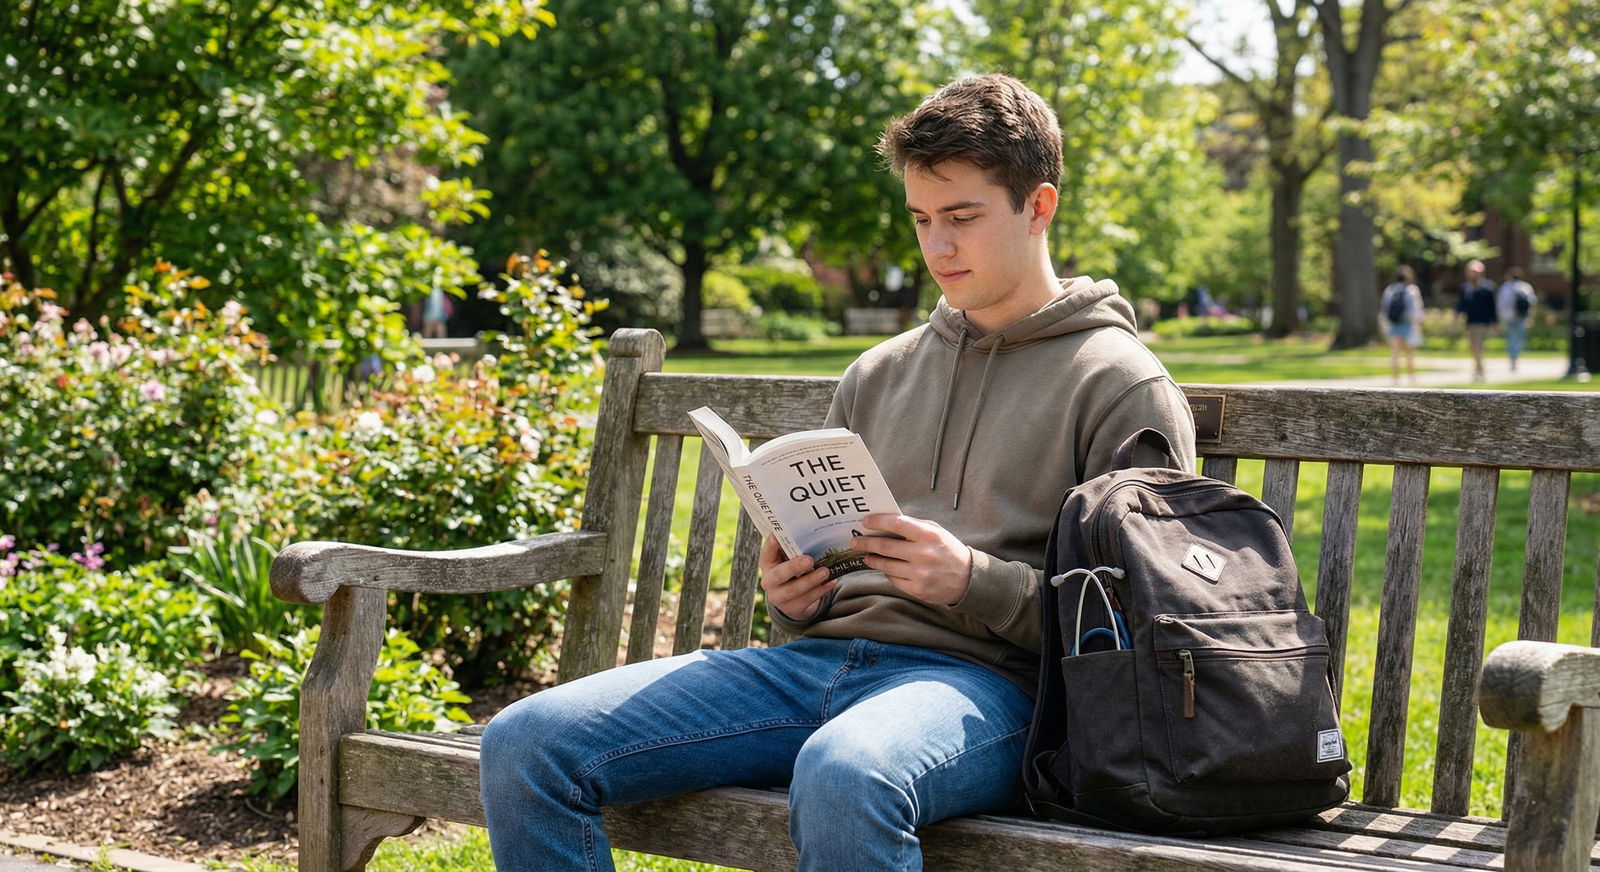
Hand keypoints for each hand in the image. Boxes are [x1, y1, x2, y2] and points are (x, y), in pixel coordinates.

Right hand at [759, 535, 833, 621]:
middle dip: (794, 567)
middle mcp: (769, 581)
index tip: (779, 534)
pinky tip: (831, 582)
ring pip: (793, 590)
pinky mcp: (791, 608)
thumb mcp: (788, 559)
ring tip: (825, 572)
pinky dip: (820, 591)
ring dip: (811, 580)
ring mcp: (778, 597)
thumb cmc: (793, 572)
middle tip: (809, 560)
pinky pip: (807, 600)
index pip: (767, 551)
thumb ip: (793, 548)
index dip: (772, 543)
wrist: (793, 600)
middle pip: (778, 575)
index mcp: (767, 563)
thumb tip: (808, 531)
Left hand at [853, 514, 973, 605]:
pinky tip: (885, 568)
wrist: (967, 579)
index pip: (896, 524)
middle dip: (866, 543)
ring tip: (866, 555)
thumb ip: (913, 525)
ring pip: (886, 565)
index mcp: (929, 535)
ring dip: (873, 559)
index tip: (865, 521)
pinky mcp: (917, 590)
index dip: (877, 522)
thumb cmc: (948, 550)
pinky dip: (887, 573)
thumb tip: (885, 522)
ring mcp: (920, 574)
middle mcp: (923, 554)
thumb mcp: (936, 531)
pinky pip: (893, 579)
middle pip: (885, 547)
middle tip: (855, 541)